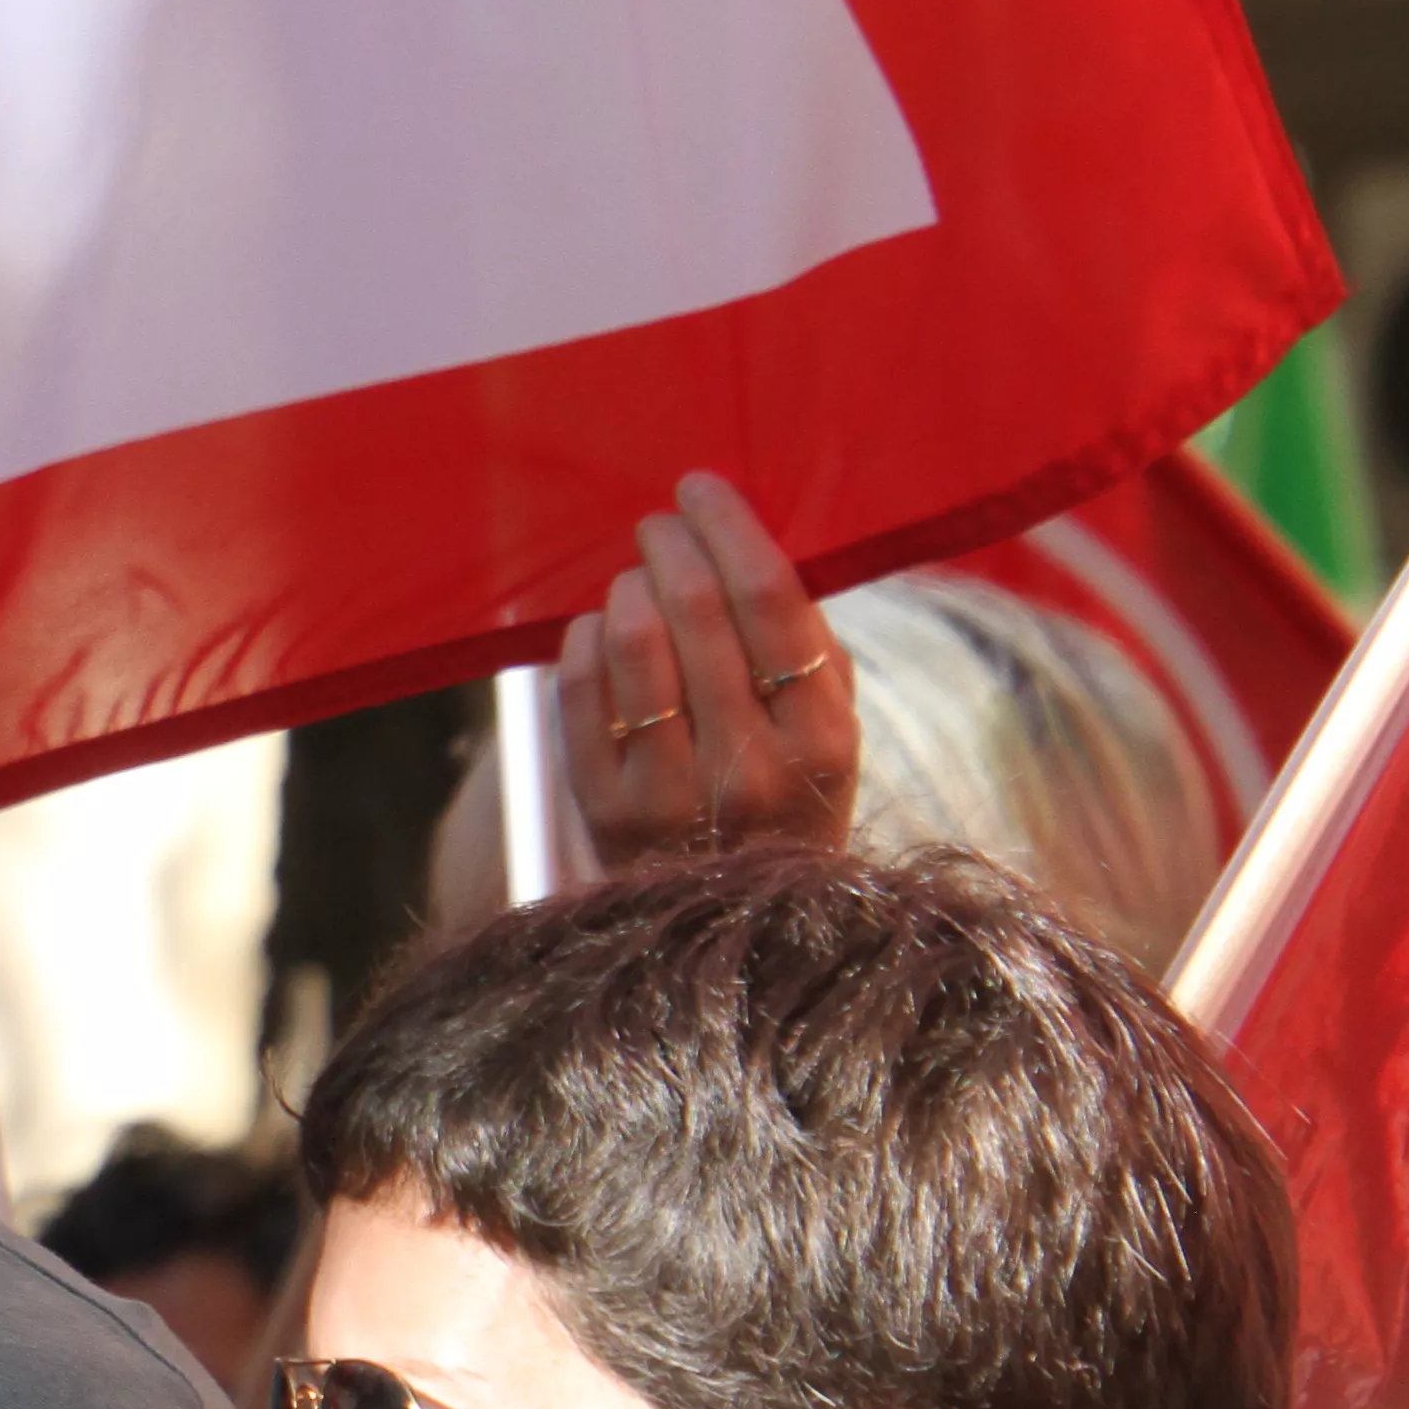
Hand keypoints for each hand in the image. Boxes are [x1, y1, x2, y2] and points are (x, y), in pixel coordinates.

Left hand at [556, 470, 859, 857]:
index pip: (772, 601)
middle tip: (661, 522)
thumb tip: (750, 545)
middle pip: (696, 612)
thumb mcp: (827, 733)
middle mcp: (749, 769)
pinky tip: (599, 628)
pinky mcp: (602, 811)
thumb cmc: (788, 799)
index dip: (729, 529)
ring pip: (633, 644)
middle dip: (671, 545)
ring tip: (636, 576)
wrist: (735, 921)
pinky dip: (586, 640)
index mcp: (823, 739)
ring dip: (628, 588)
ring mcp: (670, 794)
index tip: (703, 487)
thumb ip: (808, 648)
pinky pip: (580, 691)